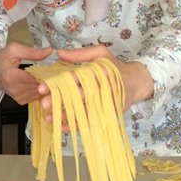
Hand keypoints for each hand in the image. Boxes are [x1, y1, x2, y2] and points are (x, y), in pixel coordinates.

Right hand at [0, 42, 53, 104]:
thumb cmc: (0, 59)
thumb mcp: (14, 49)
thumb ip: (32, 52)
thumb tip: (50, 51)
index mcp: (12, 77)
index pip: (36, 78)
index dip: (49, 74)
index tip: (57, 68)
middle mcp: (15, 90)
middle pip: (40, 87)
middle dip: (50, 80)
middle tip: (57, 71)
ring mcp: (18, 97)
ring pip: (40, 93)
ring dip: (47, 86)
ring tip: (50, 76)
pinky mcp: (20, 101)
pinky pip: (37, 96)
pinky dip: (41, 90)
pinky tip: (43, 82)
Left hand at [39, 45, 153, 129]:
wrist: (137, 83)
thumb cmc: (116, 67)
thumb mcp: (101, 53)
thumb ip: (80, 54)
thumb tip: (59, 53)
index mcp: (99, 72)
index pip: (76, 78)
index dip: (58, 82)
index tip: (43, 87)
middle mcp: (102, 88)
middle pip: (77, 96)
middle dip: (59, 100)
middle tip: (43, 103)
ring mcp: (104, 103)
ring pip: (82, 111)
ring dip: (64, 116)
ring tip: (47, 118)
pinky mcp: (107, 114)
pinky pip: (90, 122)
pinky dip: (76, 126)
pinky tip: (62, 126)